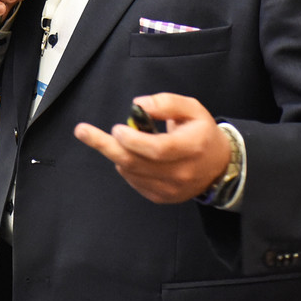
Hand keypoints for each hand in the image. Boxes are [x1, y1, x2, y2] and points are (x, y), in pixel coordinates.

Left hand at [73, 93, 228, 203]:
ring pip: (131, 172)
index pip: (158, 149)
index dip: (133, 140)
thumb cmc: (201, 132)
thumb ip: (166, 103)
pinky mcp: (161, 198)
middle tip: (83, 131)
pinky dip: (126, 165)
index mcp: (192, 147)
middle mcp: (181, 172)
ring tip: (119, 138)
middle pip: (136, 163)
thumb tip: (138, 105)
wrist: (218, 166)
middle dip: (106, 146)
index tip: (117, 128)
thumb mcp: (191, 108)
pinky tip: (131, 154)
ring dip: (117, 153)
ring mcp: (171, 189)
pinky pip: (134, 181)